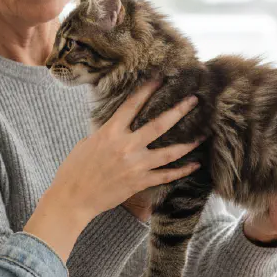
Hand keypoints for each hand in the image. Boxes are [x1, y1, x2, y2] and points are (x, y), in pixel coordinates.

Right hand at [46, 80, 201, 225]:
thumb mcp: (88, 142)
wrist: (73, 198)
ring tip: (204, 134)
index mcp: (110, 133)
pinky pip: (166, 176)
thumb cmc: (75, 169)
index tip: (160, 78)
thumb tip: (121, 125)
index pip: (132, 105)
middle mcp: (126, 147)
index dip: (147, 90)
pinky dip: (182, 170)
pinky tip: (195, 164)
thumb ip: (108, 132)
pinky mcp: (139, 182)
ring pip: (169, 152)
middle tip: (194, 100)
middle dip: (178, 111)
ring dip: (188, 143)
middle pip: (159, 125)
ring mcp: (135, 165)